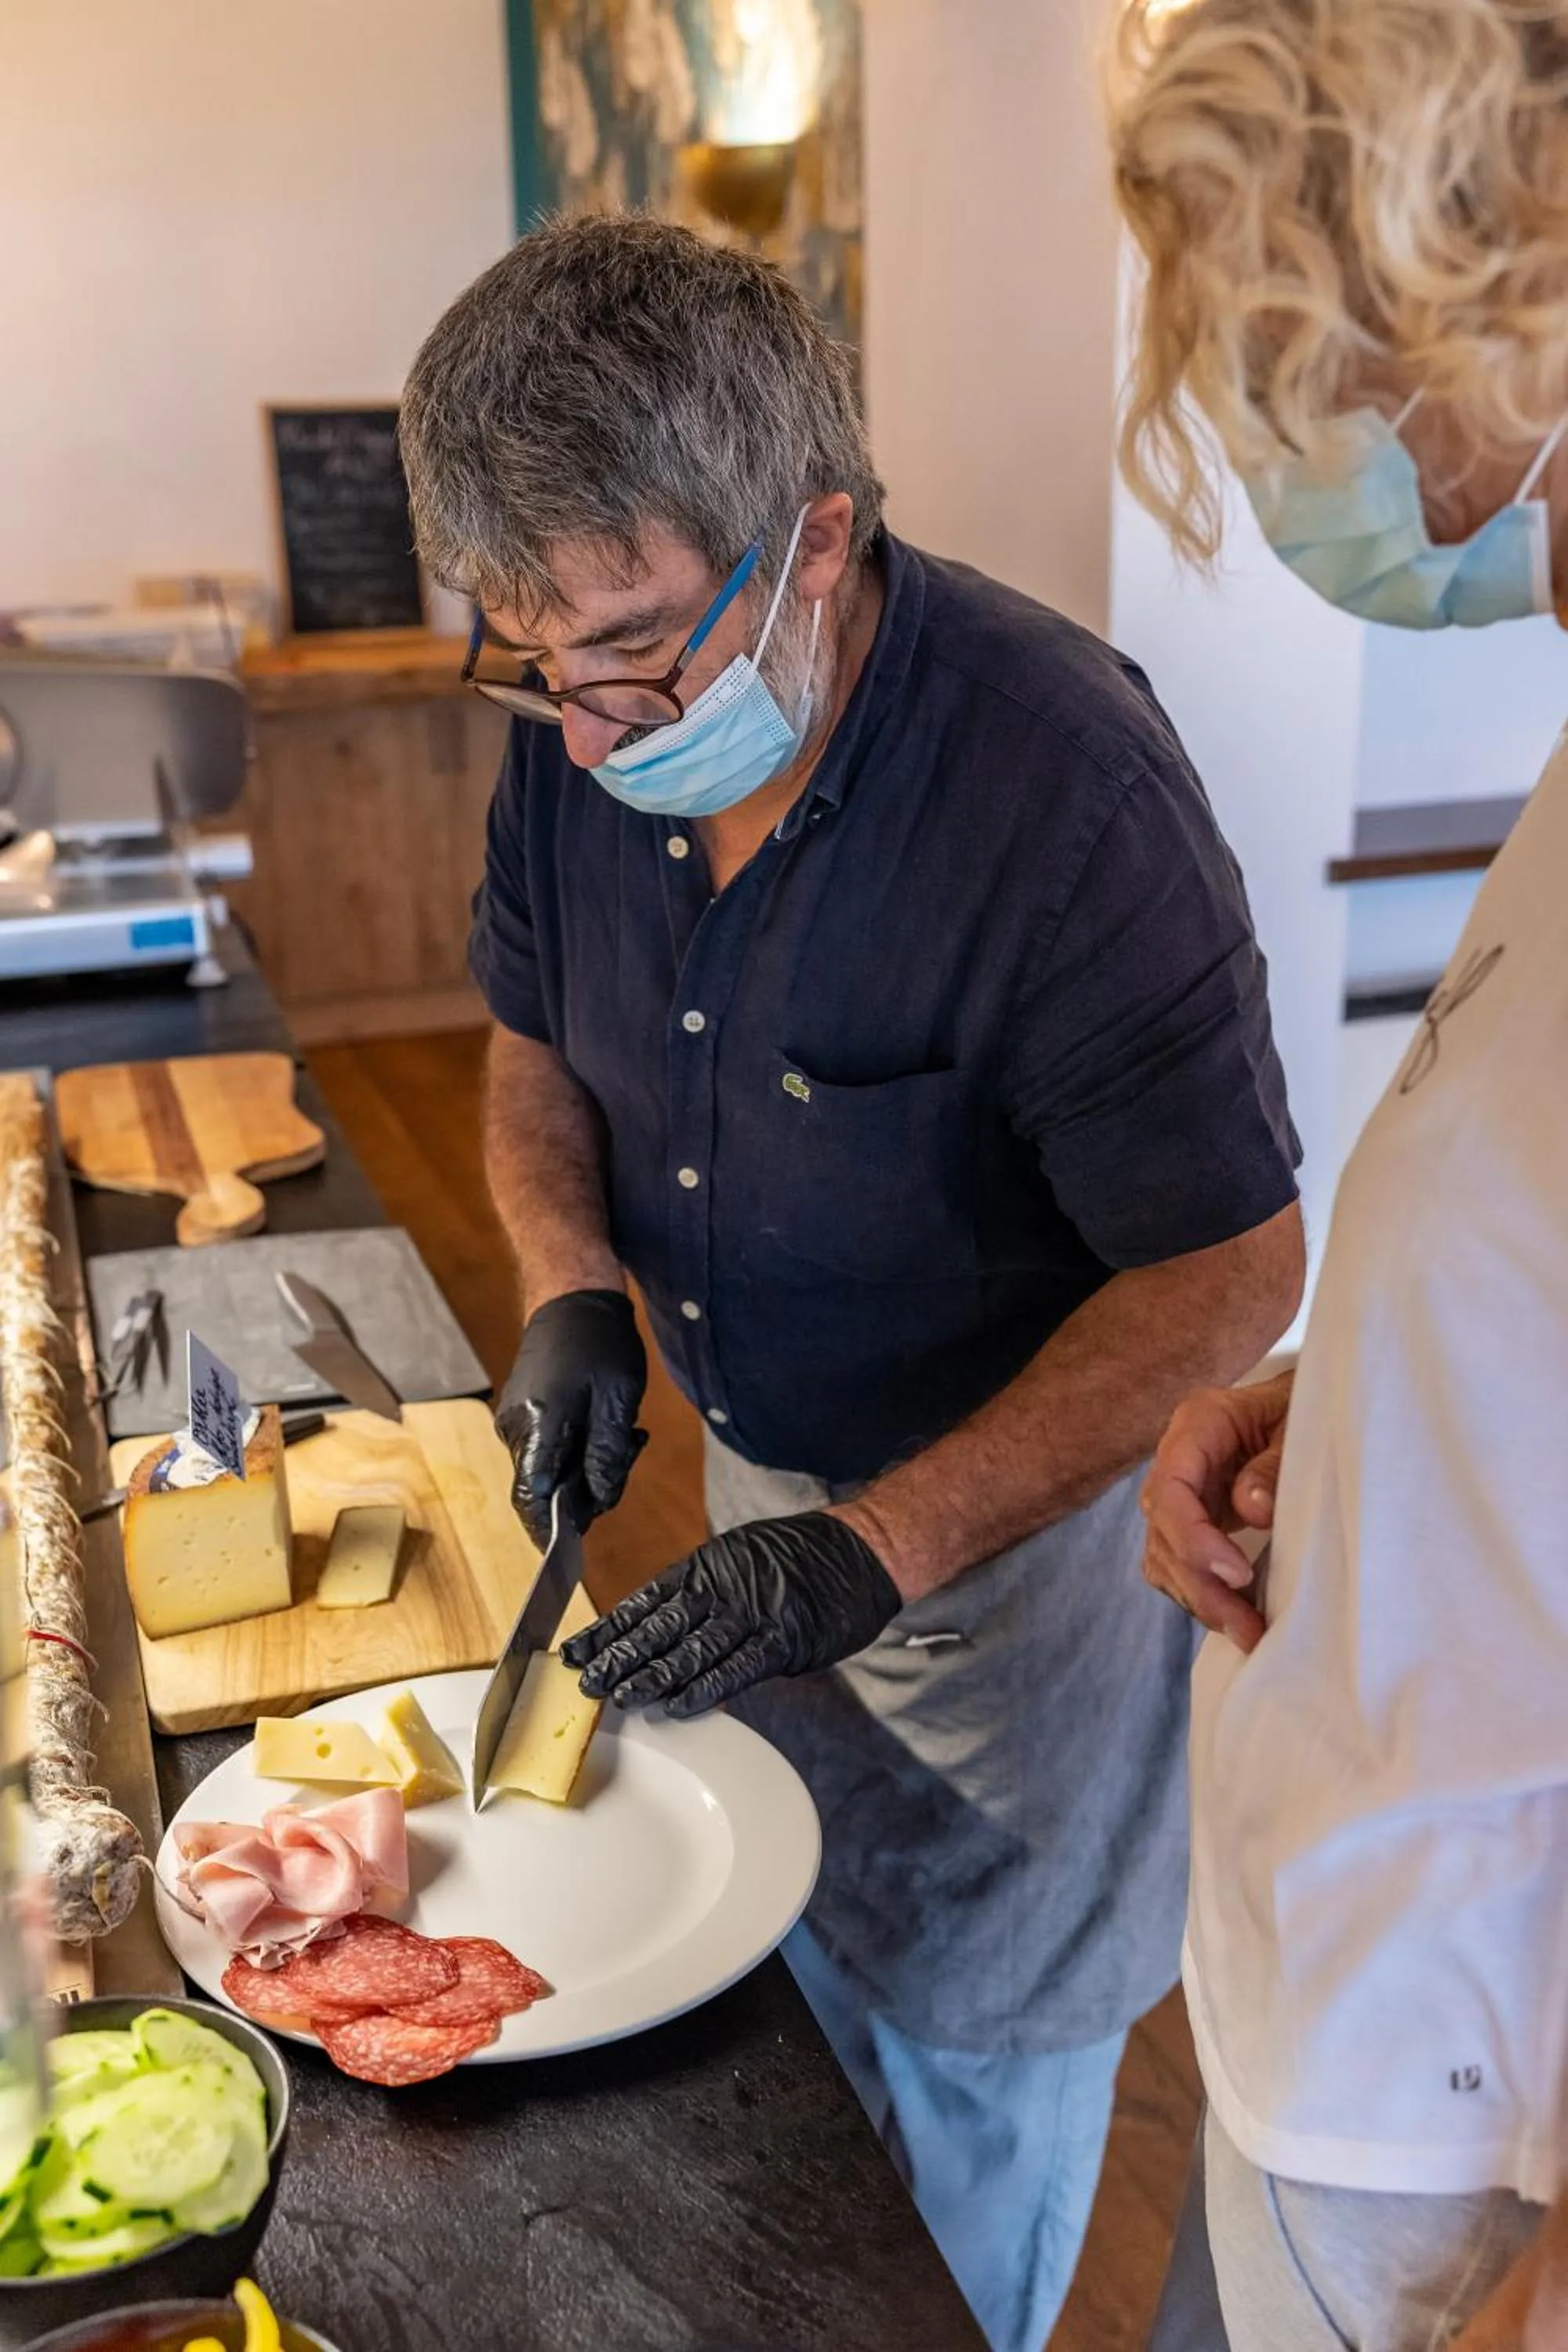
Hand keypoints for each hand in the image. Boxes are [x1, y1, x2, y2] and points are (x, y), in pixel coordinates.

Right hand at [495, 1289, 646, 1549]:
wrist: (572, 1297)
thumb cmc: (599, 1342)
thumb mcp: (618, 1399)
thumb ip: (607, 1454)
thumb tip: (598, 1502)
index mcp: (538, 1425)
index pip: (532, 1499)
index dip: (549, 1531)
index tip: (569, 1554)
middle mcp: (515, 1429)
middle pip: (542, 1491)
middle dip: (585, 1492)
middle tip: (627, 1455)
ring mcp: (514, 1422)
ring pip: (548, 1472)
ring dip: (586, 1468)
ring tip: (624, 1435)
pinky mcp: (523, 1416)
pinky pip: (548, 1452)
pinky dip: (577, 1452)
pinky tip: (606, 1428)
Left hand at [561, 1511, 901, 1718]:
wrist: (861, 1550)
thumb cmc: (801, 1558)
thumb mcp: (741, 1562)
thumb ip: (705, 1599)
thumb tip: (665, 1642)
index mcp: (706, 1568)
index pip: (643, 1602)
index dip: (607, 1629)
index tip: (576, 1651)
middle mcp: (721, 1588)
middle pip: (657, 1627)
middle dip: (617, 1656)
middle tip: (583, 1682)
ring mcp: (751, 1613)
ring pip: (689, 1648)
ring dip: (651, 1676)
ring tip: (618, 1698)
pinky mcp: (782, 1639)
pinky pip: (736, 1667)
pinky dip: (704, 1688)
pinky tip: (675, 1705)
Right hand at [1140, 1370, 1293, 1651]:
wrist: (1318, 1402)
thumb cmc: (1311, 1406)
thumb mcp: (1301, 1425)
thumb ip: (1275, 1464)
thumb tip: (1252, 1510)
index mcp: (1199, 1424)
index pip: (1169, 1489)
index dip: (1194, 1538)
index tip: (1239, 1574)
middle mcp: (1180, 1460)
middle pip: (1162, 1532)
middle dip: (1200, 1585)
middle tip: (1248, 1628)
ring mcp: (1186, 1493)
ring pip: (1165, 1557)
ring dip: (1201, 1600)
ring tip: (1248, 1634)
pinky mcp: (1199, 1520)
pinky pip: (1182, 1566)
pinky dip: (1205, 1596)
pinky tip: (1239, 1618)